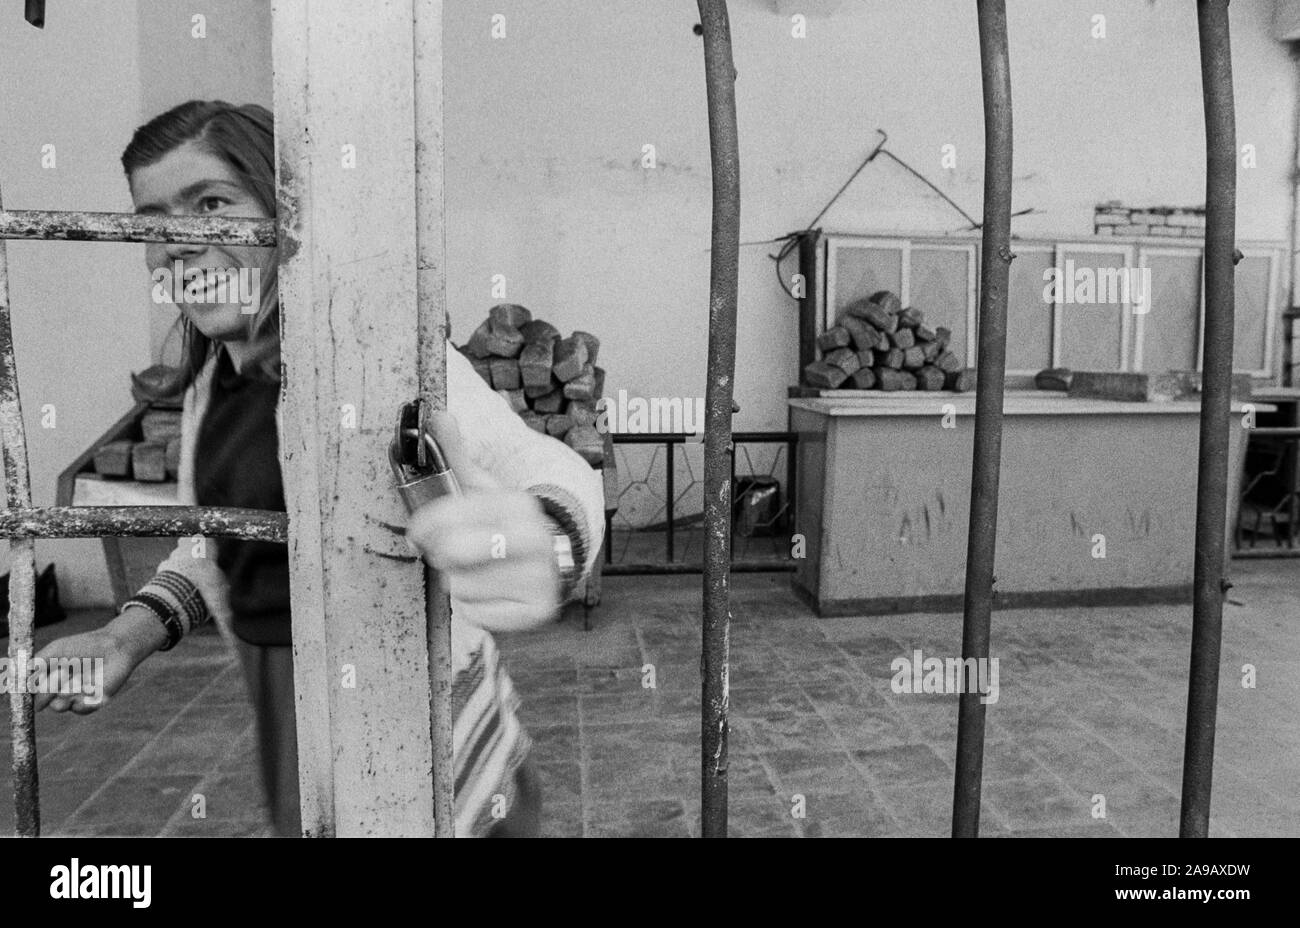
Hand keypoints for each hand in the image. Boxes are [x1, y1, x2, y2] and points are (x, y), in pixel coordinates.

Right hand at [31, 606, 166, 713]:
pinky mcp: (92, 703)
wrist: (114, 646)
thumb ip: (36, 663)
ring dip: (64, 694)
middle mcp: (58, 691)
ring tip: (76, 678)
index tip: (24, 688)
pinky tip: (89, 685)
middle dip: (46, 691)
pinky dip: (81, 699)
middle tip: (60, 674)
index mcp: (48, 679)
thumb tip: (17, 677)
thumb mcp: (56, 650)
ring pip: (59, 706)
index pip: (31, 692)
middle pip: (42, 701)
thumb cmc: (85, 645)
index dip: (27, 693)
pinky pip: (79, 709)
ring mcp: (74, 698)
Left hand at [405, 411, 560, 632]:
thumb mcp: (482, 488)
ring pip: (462, 588)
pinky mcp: (539, 610)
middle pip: (453, 555)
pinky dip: (476, 608)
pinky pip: (478, 614)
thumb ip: (457, 454)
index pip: (449, 515)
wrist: (552, 560)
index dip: (423, 526)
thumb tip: (438, 414)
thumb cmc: (502, 523)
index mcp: (518, 503)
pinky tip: (491, 593)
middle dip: (442, 556)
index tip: (416, 534)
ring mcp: (541, 577)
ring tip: (478, 572)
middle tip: (448, 554)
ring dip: (460, 583)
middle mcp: (535, 538)